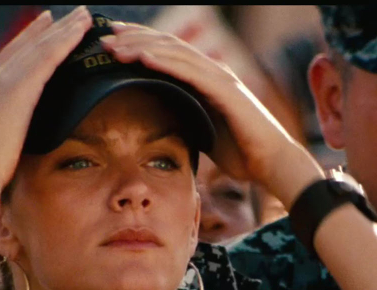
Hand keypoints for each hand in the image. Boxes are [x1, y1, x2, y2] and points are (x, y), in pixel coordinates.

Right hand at [0, 6, 92, 191]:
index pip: (14, 57)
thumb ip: (1, 130)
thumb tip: (6, 134)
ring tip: (85, 16)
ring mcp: (7, 80)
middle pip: (29, 45)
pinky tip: (80, 32)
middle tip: (75, 14)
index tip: (48, 25)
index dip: (32, 39)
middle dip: (52, 28)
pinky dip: (64, 41)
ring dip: (65, 29)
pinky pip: (47, 57)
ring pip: (41, 46)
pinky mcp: (21, 87)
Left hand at [102, 22, 322, 207]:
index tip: (113, 43)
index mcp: (208, 80)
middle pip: (168, 45)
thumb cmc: (244, 154)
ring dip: (141, 46)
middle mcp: (213, 72)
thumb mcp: (205, 133)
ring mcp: (220, 78)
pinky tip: (141, 57)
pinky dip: (163, 62)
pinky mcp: (225, 90)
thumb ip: (187, 121)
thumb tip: (163, 127)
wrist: (273, 165)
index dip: (141, 43)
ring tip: (114, 46)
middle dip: (134, 38)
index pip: (170, 53)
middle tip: (103, 36)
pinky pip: (188, 71)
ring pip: (175, 52)